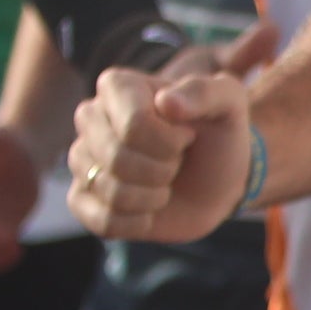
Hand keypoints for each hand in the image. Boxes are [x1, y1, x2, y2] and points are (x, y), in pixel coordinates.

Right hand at [72, 61, 254, 240]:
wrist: (217, 179)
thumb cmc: (218, 134)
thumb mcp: (229, 103)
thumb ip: (204, 92)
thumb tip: (166, 102)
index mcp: (118, 86)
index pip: (133, 125)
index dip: (169, 142)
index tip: (187, 136)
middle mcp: (91, 118)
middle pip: (116, 157)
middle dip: (163, 169)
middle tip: (178, 162)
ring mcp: (81, 159)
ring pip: (110, 191)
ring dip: (154, 196)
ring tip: (165, 181)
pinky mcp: (82, 197)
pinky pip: (102, 221)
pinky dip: (139, 222)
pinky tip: (151, 209)